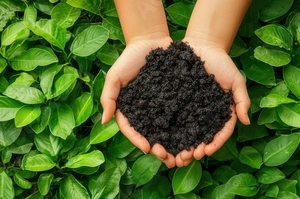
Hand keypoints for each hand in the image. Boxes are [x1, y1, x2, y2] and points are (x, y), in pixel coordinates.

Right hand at [101, 36, 177, 167]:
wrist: (152, 40)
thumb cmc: (129, 58)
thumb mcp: (115, 75)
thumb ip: (109, 97)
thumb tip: (104, 121)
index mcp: (129, 110)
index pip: (131, 130)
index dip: (138, 140)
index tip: (147, 148)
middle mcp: (145, 112)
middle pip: (151, 135)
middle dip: (159, 149)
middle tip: (167, 158)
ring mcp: (161, 107)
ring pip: (167, 130)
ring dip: (174, 145)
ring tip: (183, 155)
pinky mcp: (176, 100)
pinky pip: (182, 116)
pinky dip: (187, 128)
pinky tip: (194, 138)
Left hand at [174, 37, 250, 163]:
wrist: (201, 46)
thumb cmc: (221, 62)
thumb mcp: (236, 79)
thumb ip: (242, 99)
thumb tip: (246, 122)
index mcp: (221, 112)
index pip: (220, 133)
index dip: (214, 144)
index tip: (205, 152)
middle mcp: (205, 114)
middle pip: (200, 137)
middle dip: (193, 150)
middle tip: (185, 159)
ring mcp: (190, 109)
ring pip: (184, 132)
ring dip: (179, 146)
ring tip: (171, 155)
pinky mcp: (176, 103)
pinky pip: (170, 119)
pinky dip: (166, 131)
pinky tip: (159, 140)